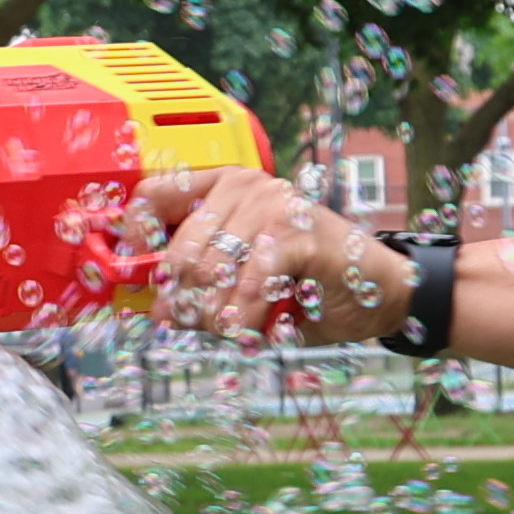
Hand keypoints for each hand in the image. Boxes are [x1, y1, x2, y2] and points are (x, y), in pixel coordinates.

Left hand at [138, 166, 406, 341]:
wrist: (378, 288)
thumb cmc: (305, 282)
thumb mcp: (241, 279)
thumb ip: (198, 285)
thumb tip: (154, 308)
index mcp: (223, 186)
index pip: (153, 196)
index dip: (135, 239)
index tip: (143, 280)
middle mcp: (244, 186)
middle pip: (179, 254)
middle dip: (190, 304)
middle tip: (212, 325)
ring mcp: (272, 205)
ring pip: (210, 274)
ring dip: (221, 318)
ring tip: (243, 326)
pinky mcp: (297, 233)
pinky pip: (248, 286)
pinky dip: (247, 318)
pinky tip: (262, 327)